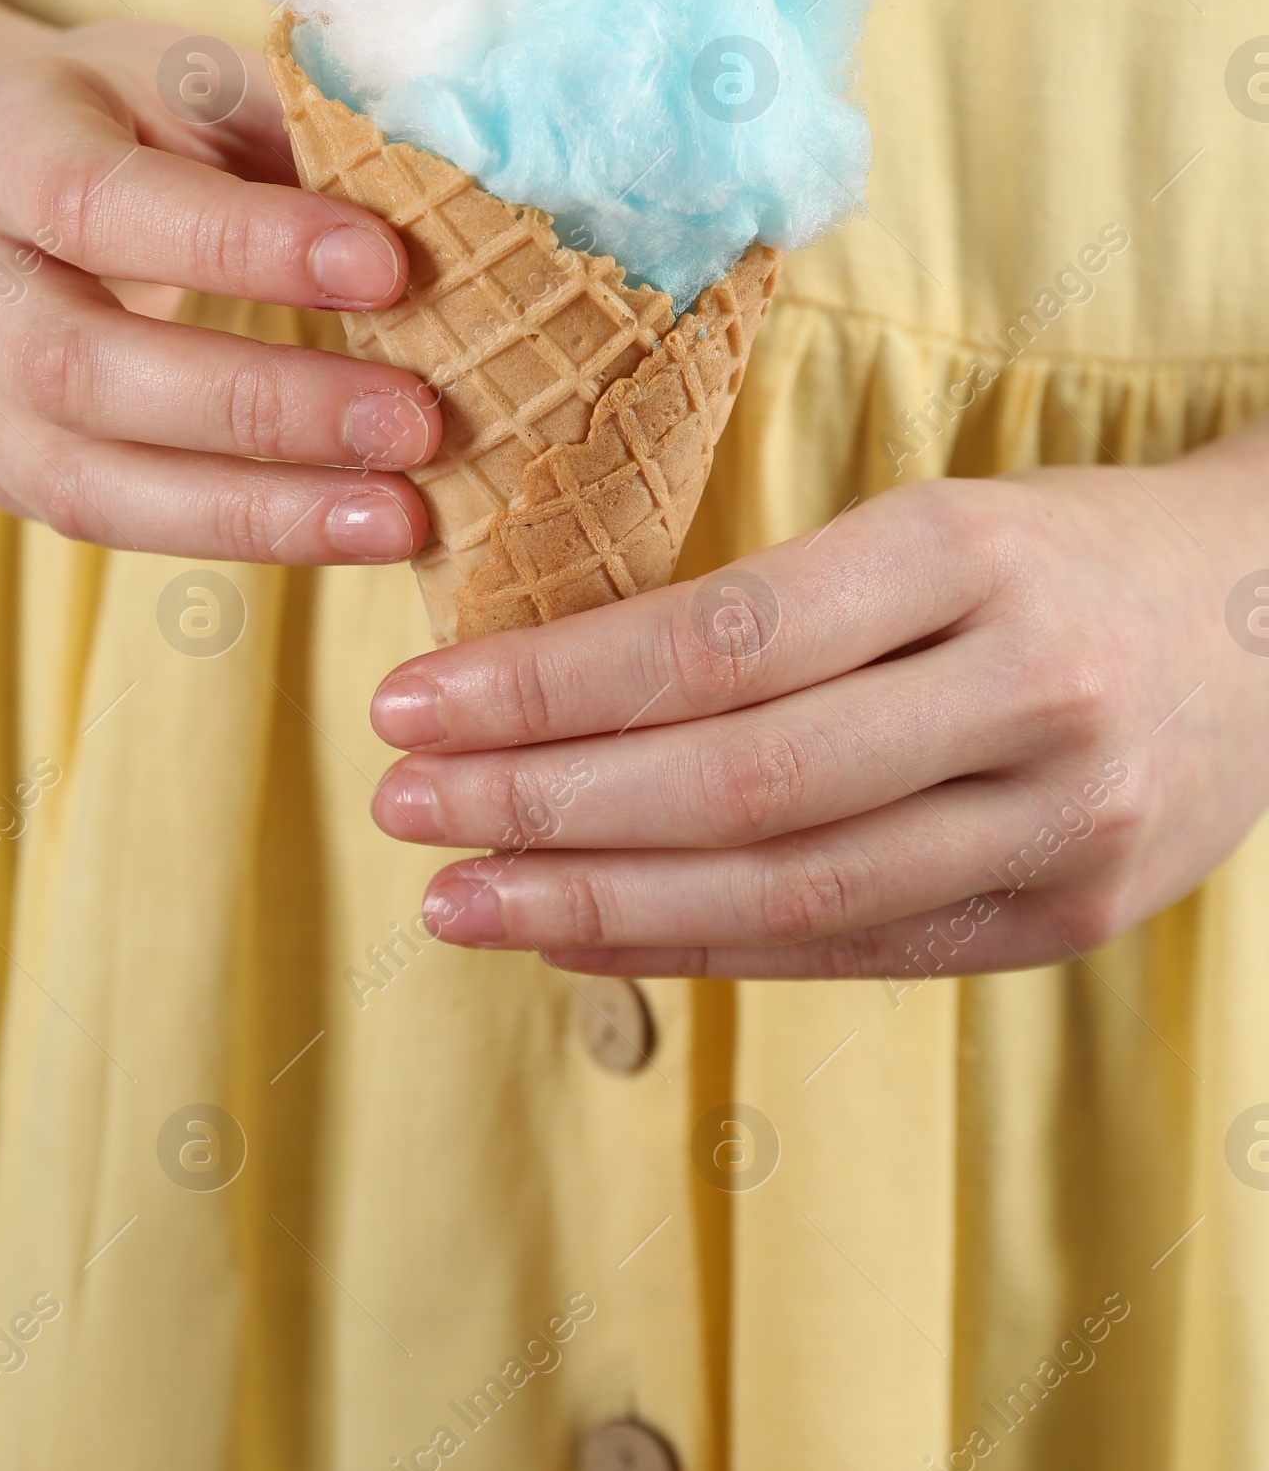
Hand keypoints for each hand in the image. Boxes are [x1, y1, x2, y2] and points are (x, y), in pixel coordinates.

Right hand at [0, 20, 439, 560]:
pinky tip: (349, 527)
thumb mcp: (198, 75)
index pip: (95, 200)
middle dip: (261, 406)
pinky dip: (240, 535)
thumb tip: (451, 192)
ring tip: (400, 517)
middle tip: (415, 421)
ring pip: (84, 482)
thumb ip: (296, 121)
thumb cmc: (131, 114)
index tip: (387, 266)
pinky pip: (109, 525)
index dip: (239, 244)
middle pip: (78, 366)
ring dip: (256, 511)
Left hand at [368, 429, 1268, 975]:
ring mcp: (1064, 820)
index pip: (724, 638)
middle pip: (744, 780)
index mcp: (971, 551)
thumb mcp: (937, 521)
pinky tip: (588, 933)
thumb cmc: (1057, 551)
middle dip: (546, 805)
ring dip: (601, 902)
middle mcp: (1028, 690)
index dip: (553, 685)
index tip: (411, 699)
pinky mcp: (1072, 917)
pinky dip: (708, 946)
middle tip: (398, 805)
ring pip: (793, 890)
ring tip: (458, 895)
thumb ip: (778, 606)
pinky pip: (859, 949)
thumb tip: (549, 684)